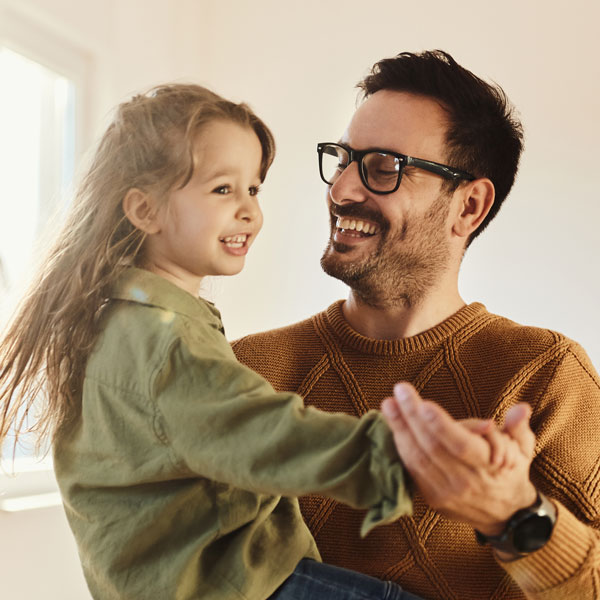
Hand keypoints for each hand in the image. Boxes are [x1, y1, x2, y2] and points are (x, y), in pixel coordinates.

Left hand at [381, 382, 536, 534]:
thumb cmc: (510, 471)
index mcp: (489, 467)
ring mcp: (445, 492)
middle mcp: (465, 482)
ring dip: (399, 429)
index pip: (461, 445)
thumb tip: (521, 408)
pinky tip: (392, 425)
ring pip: (417, 458)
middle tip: (399, 391)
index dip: (441, 426)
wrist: (505, 514)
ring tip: (389, 405)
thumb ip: (518, 427)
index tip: (424, 405)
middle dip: (412, 417)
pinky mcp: (431, 497)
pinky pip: (412, 468)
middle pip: (432, 447)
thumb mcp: (523, 449)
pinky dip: (400, 445)